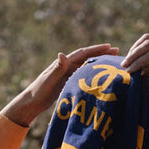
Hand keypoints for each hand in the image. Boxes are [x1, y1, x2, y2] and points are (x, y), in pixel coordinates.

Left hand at [2, 43, 119, 126]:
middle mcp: (66, 65)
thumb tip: (62, 54)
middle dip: (101, 53)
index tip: (110, 46)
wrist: (31, 102)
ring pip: (86, 64)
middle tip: (117, 51)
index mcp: (63, 63)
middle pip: (87, 56)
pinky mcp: (67, 81)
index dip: (96, 49)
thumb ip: (57, 69)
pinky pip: (83, 73)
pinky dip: (93, 71)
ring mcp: (67, 73)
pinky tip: (101, 75)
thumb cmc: (39, 92)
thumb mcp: (49, 81)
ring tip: (112, 61)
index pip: (83, 53)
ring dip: (99, 61)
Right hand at [121, 33, 148, 94]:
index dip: (138, 62)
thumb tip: (136, 68)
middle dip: (134, 54)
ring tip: (127, 60)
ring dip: (134, 49)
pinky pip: (148, 37)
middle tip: (123, 65)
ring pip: (146, 38)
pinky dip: (139, 45)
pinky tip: (133, 54)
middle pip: (148, 44)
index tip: (128, 71)